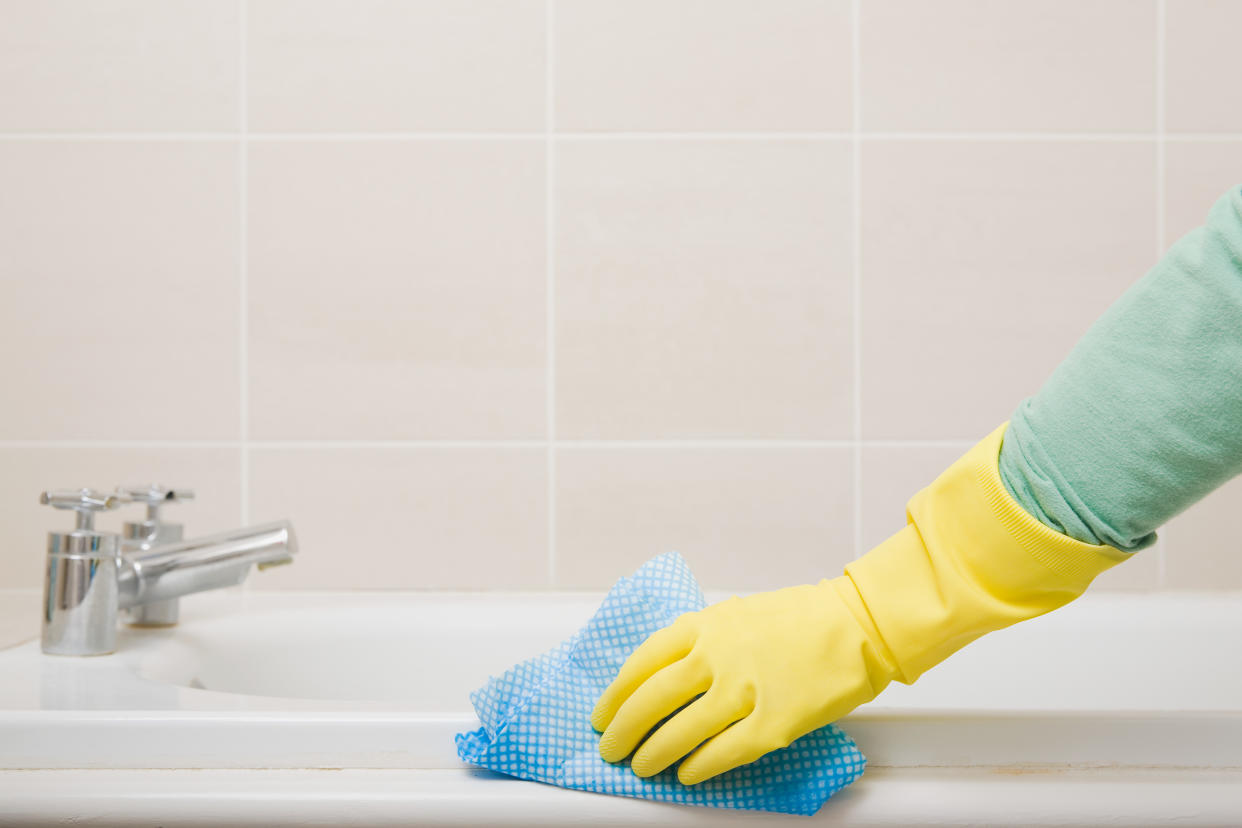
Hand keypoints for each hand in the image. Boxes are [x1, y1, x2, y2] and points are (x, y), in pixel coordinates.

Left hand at [590, 577, 891, 784]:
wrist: (855, 624)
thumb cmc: (797, 619)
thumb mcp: (734, 615)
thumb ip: (697, 642)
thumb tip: (661, 678)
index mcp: (703, 626)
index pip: (641, 664)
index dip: (615, 695)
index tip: (602, 713)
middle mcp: (716, 656)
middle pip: (651, 701)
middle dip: (623, 730)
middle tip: (611, 747)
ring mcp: (744, 691)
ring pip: (680, 731)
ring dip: (654, 753)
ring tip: (642, 766)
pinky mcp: (773, 723)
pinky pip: (723, 752)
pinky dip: (698, 767)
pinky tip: (687, 774)